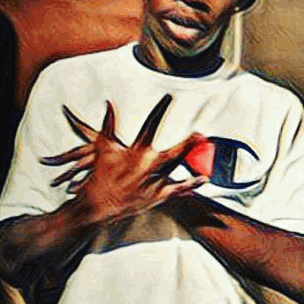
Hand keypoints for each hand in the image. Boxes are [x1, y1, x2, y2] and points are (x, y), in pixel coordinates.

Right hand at [43, 95, 205, 224]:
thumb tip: (110, 105)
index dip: (160, 111)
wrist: (97, 203)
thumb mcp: (104, 148)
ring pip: (178, 169)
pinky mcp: (157, 196)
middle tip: (200, 133)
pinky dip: (191, 185)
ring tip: (205, 149)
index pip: (150, 126)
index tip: (169, 99)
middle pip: (173, 151)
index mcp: (135, 153)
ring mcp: (154, 183)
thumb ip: (108, 125)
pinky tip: (203, 179)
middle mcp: (147, 167)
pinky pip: (178, 190)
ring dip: (192, 159)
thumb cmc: (101, 175)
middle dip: (187, 141)